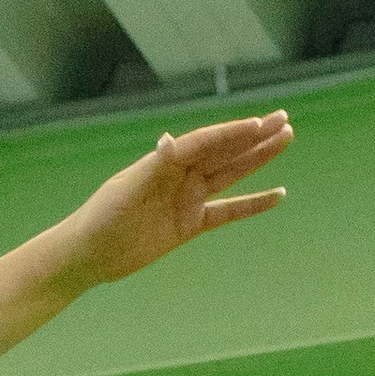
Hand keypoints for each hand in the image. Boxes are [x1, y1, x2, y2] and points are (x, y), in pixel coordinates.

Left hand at [52, 113, 292, 290]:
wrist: (89, 255)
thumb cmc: (102, 217)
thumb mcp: (128, 190)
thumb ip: (154, 167)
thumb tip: (172, 141)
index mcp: (165, 161)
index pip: (206, 142)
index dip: (233, 133)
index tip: (260, 124)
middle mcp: (181, 175)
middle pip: (224, 151)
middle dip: (254, 137)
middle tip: (284, 120)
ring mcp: (188, 199)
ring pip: (231, 175)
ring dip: (258, 159)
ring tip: (285, 140)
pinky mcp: (190, 225)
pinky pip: (228, 212)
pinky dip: (252, 204)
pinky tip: (277, 195)